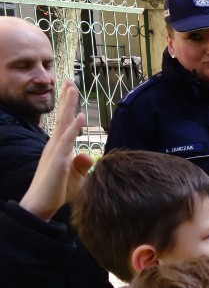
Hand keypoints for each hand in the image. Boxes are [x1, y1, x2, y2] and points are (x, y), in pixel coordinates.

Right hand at [19, 81, 92, 220]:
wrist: (40, 206)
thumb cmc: (57, 192)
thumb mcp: (75, 178)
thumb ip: (82, 166)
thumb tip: (89, 156)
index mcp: (59, 148)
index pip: (66, 122)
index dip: (69, 106)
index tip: (72, 89)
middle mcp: (55, 146)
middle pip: (63, 117)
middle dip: (67, 99)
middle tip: (70, 80)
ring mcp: (55, 152)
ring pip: (64, 124)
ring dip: (69, 106)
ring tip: (73, 88)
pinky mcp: (57, 161)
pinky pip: (66, 141)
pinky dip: (73, 128)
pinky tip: (80, 116)